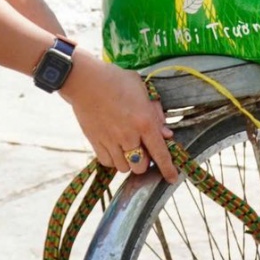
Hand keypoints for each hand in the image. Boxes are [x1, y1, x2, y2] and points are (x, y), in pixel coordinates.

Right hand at [60, 52, 178, 182]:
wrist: (86, 80)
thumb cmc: (116, 80)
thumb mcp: (142, 89)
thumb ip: (156, 112)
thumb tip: (166, 134)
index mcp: (144, 121)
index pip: (160, 153)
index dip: (168, 169)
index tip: (172, 178)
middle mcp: (129, 135)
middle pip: (141, 166)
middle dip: (145, 162)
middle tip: (143, 150)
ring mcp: (111, 141)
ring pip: (124, 168)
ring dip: (128, 162)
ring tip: (127, 148)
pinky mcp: (95, 142)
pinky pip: (107, 163)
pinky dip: (113, 160)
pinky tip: (114, 148)